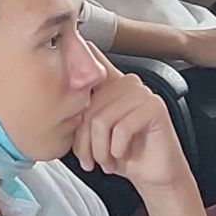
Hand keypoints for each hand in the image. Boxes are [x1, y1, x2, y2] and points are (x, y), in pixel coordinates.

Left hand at [72, 42, 191, 194]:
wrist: (154, 176)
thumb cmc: (122, 155)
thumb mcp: (96, 134)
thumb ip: (83, 115)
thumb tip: (60, 106)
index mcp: (112, 84)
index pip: (93, 59)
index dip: (79, 50)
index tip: (72, 40)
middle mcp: (127, 83)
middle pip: (89, 107)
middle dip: (84, 143)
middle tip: (89, 161)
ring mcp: (143, 93)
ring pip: (102, 120)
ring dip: (101, 150)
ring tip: (106, 161)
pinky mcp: (155, 107)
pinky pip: (121, 129)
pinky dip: (117, 150)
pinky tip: (122, 155)